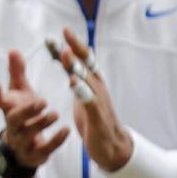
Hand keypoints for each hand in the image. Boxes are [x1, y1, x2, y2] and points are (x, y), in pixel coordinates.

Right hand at [0, 50, 68, 177]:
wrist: (24, 147)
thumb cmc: (23, 113)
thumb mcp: (20, 92)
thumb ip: (17, 72)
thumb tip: (13, 49)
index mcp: (7, 108)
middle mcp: (12, 125)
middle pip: (14, 118)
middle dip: (27, 110)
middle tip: (43, 101)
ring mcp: (22, 141)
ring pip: (28, 133)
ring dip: (41, 124)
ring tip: (55, 114)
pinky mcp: (36, 153)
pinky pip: (45, 148)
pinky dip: (56, 140)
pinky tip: (66, 130)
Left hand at [57, 28, 132, 171]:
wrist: (112, 147)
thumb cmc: (96, 119)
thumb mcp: (82, 95)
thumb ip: (75, 78)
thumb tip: (66, 60)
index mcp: (93, 83)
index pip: (85, 59)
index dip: (75, 44)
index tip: (64, 30)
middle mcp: (98, 88)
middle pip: (87, 64)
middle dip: (76, 47)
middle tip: (65, 31)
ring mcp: (99, 101)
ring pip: (87, 79)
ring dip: (76, 65)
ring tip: (64, 53)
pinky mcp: (97, 116)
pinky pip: (89, 101)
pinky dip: (82, 91)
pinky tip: (73, 82)